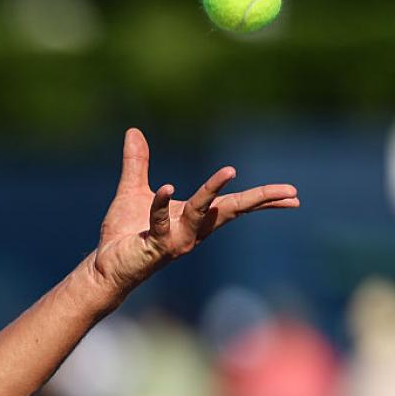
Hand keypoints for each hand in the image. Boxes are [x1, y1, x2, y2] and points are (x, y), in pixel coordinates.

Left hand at [93, 128, 298, 294]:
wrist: (104, 264)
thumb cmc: (124, 233)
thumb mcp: (132, 191)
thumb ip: (137, 163)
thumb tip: (133, 132)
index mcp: (194, 217)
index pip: (233, 205)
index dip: (261, 199)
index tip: (292, 195)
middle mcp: (192, 230)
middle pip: (232, 210)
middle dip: (260, 200)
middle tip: (291, 192)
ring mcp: (177, 240)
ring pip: (201, 213)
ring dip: (213, 192)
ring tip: (230, 170)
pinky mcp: (156, 247)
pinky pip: (162, 223)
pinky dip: (163, 204)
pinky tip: (167, 187)